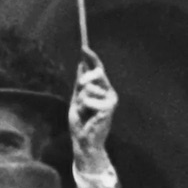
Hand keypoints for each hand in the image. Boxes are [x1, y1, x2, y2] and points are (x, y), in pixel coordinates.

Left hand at [70, 49, 117, 187]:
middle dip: (84, 80)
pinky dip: (82, 108)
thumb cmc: (81, 121)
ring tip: (84, 112)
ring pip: (86, 89)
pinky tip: (88, 117)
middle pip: (94, 74)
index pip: (98, 70)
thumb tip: (81, 65)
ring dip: (79, 101)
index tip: (84, 48)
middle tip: (80, 93)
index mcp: (102, 89)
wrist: (84, 140)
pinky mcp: (109, 107)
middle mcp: (109, 92)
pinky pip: (87, 99)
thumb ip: (80, 84)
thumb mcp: (77, 99)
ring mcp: (111, 99)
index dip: (92, 58)